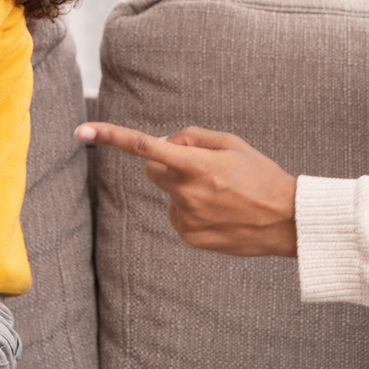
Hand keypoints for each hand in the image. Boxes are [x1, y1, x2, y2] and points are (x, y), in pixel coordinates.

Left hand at [75, 122, 297, 256]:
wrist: (286, 220)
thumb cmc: (261, 176)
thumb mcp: (233, 143)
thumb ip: (194, 137)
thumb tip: (162, 143)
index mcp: (199, 165)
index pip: (146, 147)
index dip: (112, 136)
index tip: (82, 131)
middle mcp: (188, 193)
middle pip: (152, 170)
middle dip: (165, 163)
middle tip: (197, 166)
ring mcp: (187, 218)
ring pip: (168, 194)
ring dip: (183, 188)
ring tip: (220, 194)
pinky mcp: (190, 237)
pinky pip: (177, 215)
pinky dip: (191, 210)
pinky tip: (219, 212)